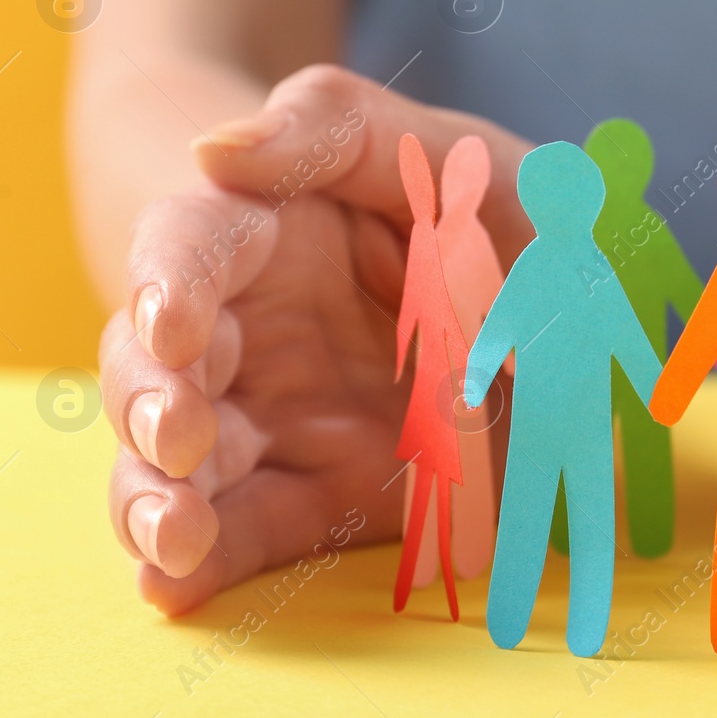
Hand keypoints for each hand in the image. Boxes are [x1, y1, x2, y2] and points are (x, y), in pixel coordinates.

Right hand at [98, 65, 529, 613]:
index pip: (188, 246)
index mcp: (268, 230)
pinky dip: (207, 564)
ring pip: (178, 460)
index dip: (168, 282)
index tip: (176, 325)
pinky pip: (248, 529)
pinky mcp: (315, 492)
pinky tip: (178, 589)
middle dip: (149, 403)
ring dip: (154, 498)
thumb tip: (217, 151)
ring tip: (171, 538)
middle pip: (155, 362)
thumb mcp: (445, 154)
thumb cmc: (493, 205)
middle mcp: (251, 327)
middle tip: (179, 438)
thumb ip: (338, 128)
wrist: (567, 306)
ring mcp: (277, 416)